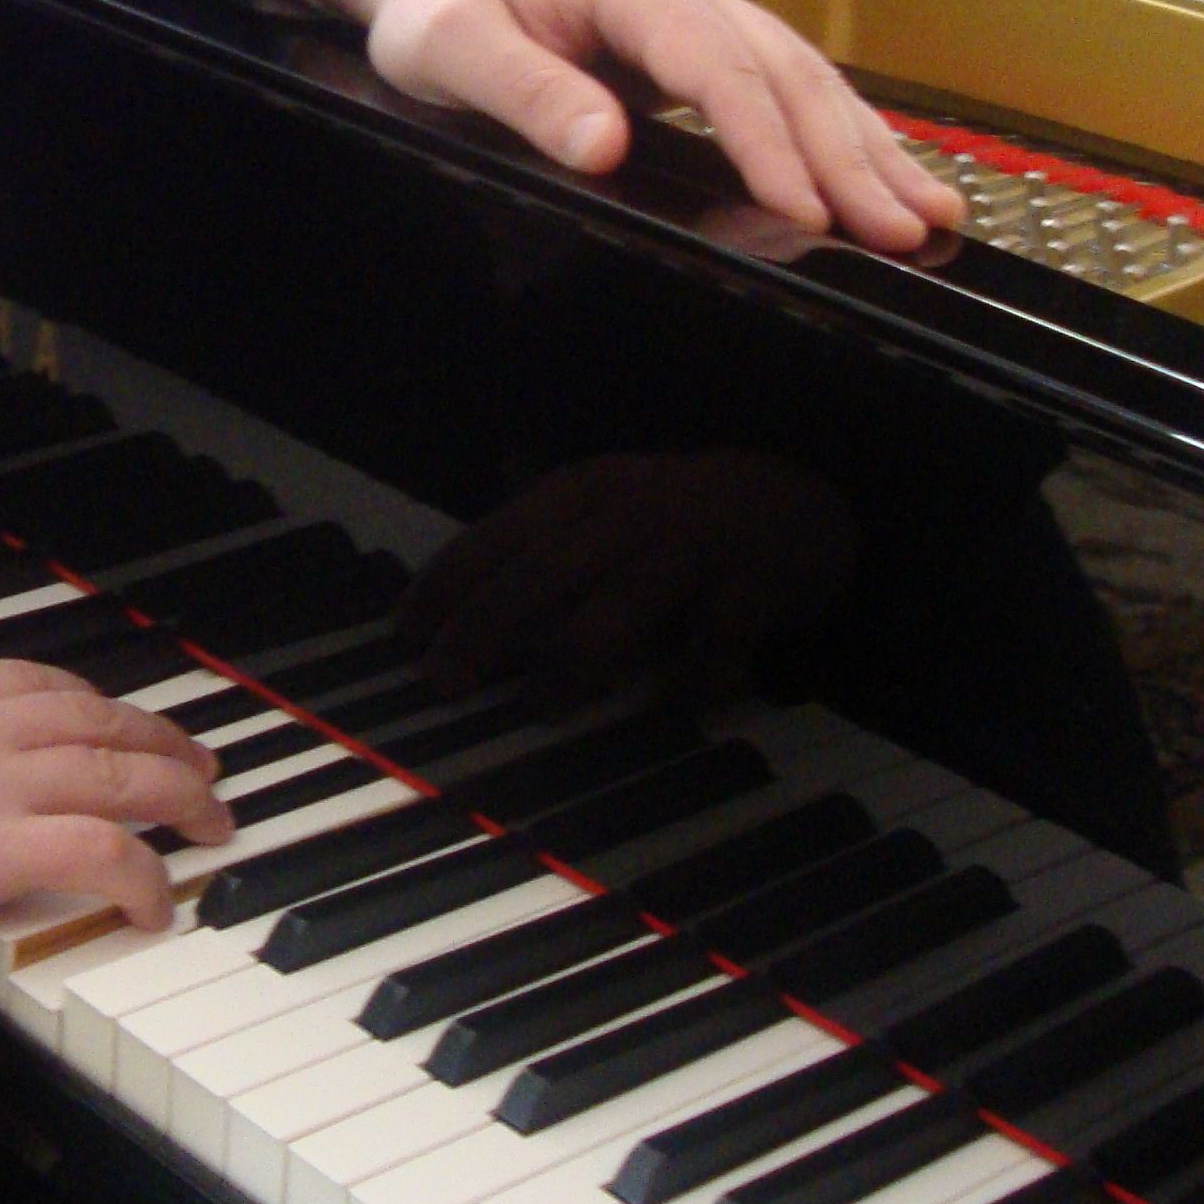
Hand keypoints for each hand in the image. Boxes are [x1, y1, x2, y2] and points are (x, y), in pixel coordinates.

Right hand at [0, 658, 232, 975]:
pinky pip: (101, 852)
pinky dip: (145, 874)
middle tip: (199, 765)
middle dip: (162, 741)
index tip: (122, 726)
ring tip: (211, 822)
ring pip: (119, 773)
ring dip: (179, 797)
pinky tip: (157, 903)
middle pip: (97, 719)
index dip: (97, 707)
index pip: (37, 682)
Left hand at [287, 0, 964, 252]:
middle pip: (784, 75)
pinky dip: (846, 137)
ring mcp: (708, 15)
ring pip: (806, 81)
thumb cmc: (439, 8)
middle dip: (847, 157)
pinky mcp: (711, 47)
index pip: (717, 69)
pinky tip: (891, 180)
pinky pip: (790, 90)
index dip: (765, 141)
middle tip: (901, 231)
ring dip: (869, 150)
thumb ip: (524, 91)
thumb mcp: (451, 46)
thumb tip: (604, 145)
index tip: (804, 209)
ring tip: (930, 216)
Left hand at [399, 452, 861, 709]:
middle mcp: (630, 512)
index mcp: (583, 492)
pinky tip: (659, 710)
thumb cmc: (679, 522)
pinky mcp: (754, 584)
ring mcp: (694, 547)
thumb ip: (540, 562)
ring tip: (538, 705)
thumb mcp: (602, 517)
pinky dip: (685, 679)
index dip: (445, 586)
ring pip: (619, 606)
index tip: (404, 635)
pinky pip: (713, 640)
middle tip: (446, 681)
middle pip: (543, 573)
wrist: (799, 497)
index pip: (497, 537)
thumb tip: (459, 634)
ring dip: (571, 659)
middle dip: (486, 629)